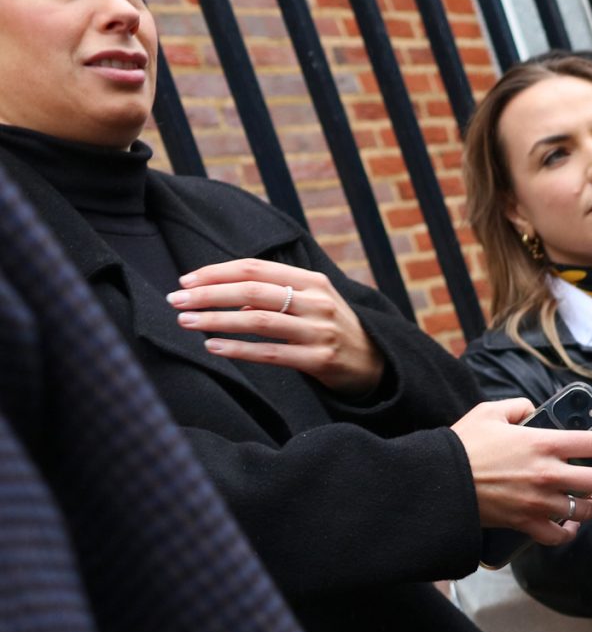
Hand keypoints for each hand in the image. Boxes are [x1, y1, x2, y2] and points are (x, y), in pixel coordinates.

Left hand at [169, 259, 384, 396]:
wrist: (376, 363)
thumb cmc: (331, 328)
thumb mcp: (310, 302)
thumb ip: (273, 295)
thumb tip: (229, 298)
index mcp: (312, 280)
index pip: (255, 268)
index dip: (216, 272)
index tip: (186, 281)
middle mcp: (317, 301)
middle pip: (252, 291)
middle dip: (208, 295)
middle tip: (176, 300)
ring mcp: (320, 331)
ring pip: (258, 320)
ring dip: (216, 320)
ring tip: (187, 322)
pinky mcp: (320, 360)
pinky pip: (270, 353)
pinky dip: (238, 349)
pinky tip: (213, 346)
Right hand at [452, 398, 591, 544]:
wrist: (438, 483)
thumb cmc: (463, 446)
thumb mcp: (489, 413)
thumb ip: (517, 407)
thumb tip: (530, 410)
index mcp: (545, 443)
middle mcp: (550, 473)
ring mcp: (541, 502)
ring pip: (587, 509)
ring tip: (586, 501)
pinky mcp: (528, 524)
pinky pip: (561, 535)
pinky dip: (568, 531)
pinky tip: (567, 525)